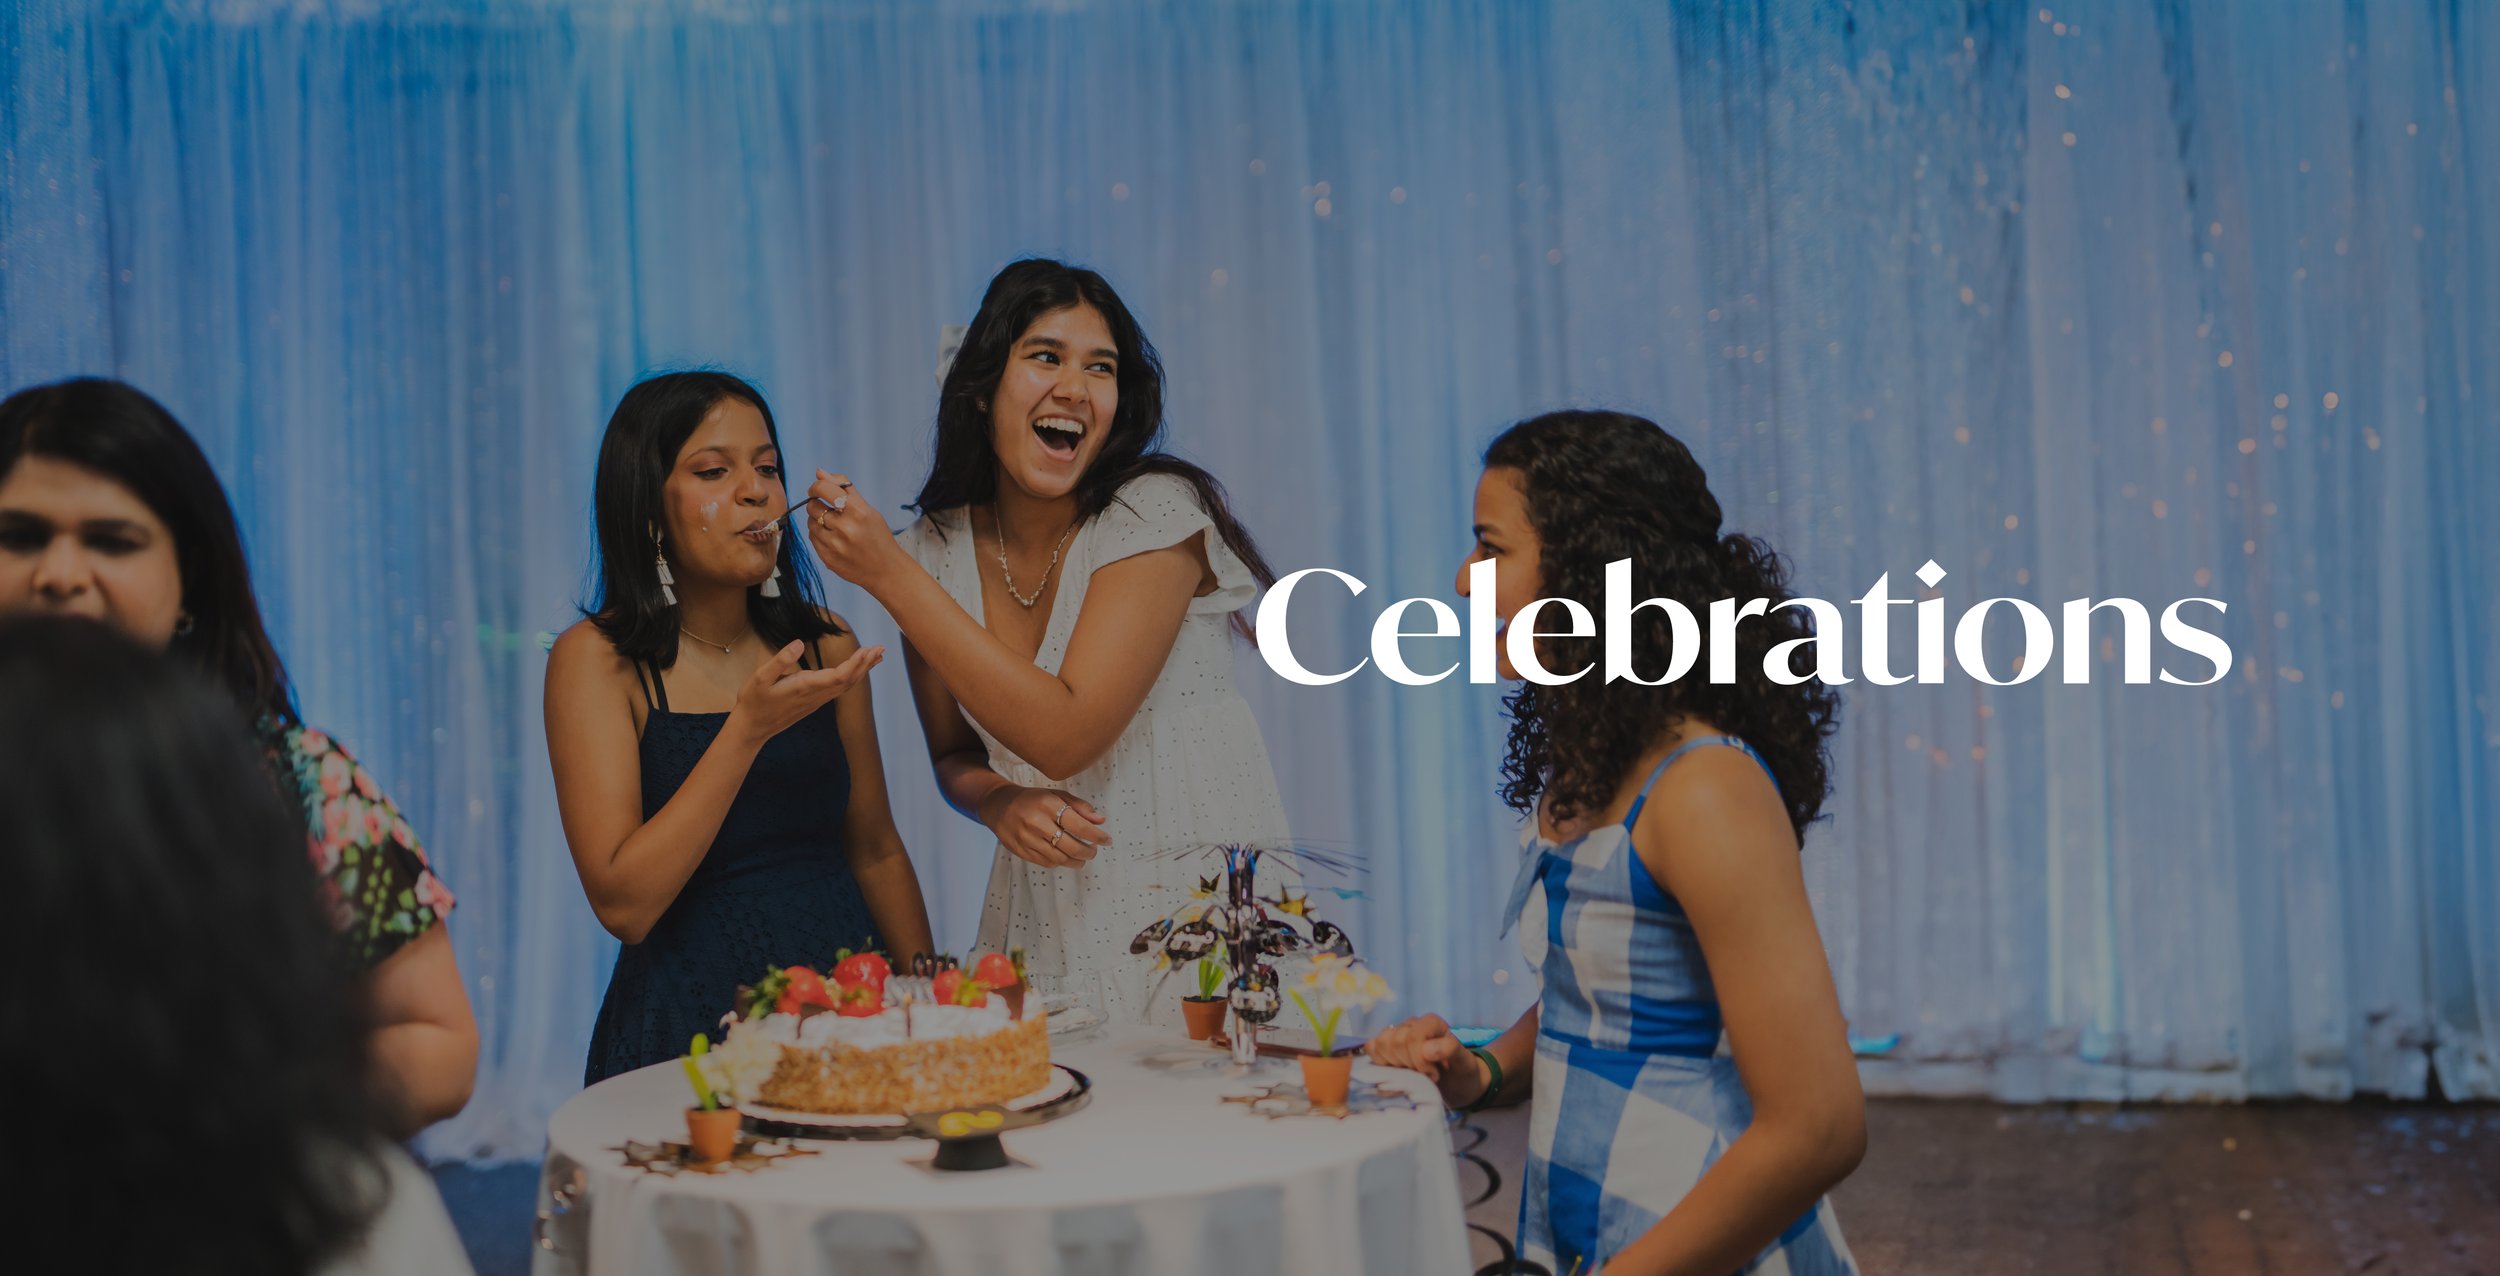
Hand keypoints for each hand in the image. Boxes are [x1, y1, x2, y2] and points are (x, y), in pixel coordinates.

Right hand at [726, 640, 882, 749]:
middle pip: (848, 681)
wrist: (752, 728)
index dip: (855, 664)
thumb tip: (799, 643)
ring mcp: (816, 701)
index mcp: (805, 687)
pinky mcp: (814, 703)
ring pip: (846, 686)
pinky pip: (840, 689)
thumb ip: (780, 660)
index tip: (867, 650)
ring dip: (863, 670)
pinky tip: (857, 670)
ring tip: (877, 656)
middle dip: (866, 664)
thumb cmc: (754, 701)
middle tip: (881, 648)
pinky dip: (853, 677)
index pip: (838, 676)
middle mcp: (815, 696)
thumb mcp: (760, 677)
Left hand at [804, 471, 908, 592]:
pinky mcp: (827, 558)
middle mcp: (845, 528)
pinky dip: (819, 535)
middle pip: (813, 506)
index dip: (816, 486)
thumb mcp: (868, 509)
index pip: (823, 489)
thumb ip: (844, 489)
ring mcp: (835, 545)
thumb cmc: (878, 536)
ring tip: (833, 526)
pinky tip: (833, 538)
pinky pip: (812, 538)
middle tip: (829, 509)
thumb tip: (819, 472)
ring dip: (817, 520)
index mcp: (858, 512)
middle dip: (817, 504)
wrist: (885, 570)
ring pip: (810, 522)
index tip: (817, 489)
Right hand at [977, 784, 1109, 868]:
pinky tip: (1066, 856)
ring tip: (1083, 856)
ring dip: (1077, 860)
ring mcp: (1027, 839)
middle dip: (1088, 851)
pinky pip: (1047, 862)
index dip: (1097, 836)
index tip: (1107, 840)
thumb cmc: (1032, 799)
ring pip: (1060, 858)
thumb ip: (1079, 807)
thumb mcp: (1056, 795)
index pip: (1079, 825)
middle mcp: (1037, 822)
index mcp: (1048, 804)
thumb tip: (1100, 820)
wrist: (998, 806)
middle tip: (1094, 850)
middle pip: (1071, 846)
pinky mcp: (1021, 851)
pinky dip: (1061, 862)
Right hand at [1365, 1014, 1486, 1109]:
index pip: (1413, 1037)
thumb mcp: (1464, 1063)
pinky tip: (1398, 1072)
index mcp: (1431, 1022)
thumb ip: (1450, 1050)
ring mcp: (1396, 1034)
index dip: (1419, 1060)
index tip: (1434, 1074)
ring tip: (1412, 1073)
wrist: (1456, 1083)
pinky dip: (1381, 1064)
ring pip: (1379, 1043)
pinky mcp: (1385, 1047)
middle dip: (1408, 1065)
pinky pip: (1371, 1049)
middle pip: (1394, 1041)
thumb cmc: (1461, 1072)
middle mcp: (1412, 1024)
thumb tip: (1426, 1048)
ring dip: (1394, 1065)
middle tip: (1424, 1075)